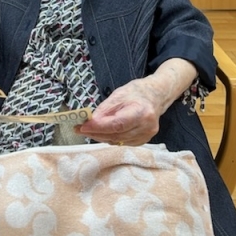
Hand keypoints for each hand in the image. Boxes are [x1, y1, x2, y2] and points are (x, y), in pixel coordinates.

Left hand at [76, 59, 196, 145]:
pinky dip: (110, 138)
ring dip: (101, 137)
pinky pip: (122, 142)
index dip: (98, 127)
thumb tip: (90, 120)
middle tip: (79, 129)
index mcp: (141, 112)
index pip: (117, 124)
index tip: (83, 126)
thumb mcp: (119, 94)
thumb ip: (105, 109)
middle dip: (96, 133)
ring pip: (118, 141)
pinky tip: (103, 132)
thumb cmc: (137, 92)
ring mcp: (146, 136)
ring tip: (88, 130)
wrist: (156, 96)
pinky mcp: (143, 141)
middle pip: (116, 135)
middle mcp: (146, 127)